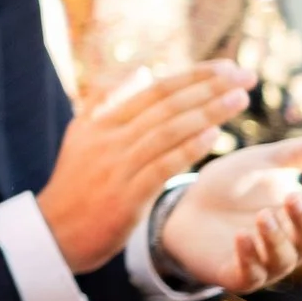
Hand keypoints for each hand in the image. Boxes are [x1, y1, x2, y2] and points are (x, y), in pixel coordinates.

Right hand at [39, 61, 251, 271]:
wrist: (55, 233)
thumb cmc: (75, 184)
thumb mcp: (80, 134)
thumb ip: (106, 100)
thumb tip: (142, 70)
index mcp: (102, 123)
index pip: (155, 90)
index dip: (193, 76)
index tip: (228, 67)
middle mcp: (110, 139)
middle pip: (166, 106)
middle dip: (209, 88)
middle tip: (246, 76)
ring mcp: (117, 167)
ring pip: (168, 131)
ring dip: (207, 112)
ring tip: (240, 98)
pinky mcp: (126, 197)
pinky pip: (161, 167)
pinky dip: (188, 148)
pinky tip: (214, 135)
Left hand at [165, 124, 301, 291]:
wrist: (185, 204)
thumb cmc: (236, 185)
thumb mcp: (273, 161)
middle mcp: (293, 246)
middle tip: (293, 197)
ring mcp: (265, 263)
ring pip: (283, 259)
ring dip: (276, 238)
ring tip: (263, 215)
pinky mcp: (235, 274)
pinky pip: (249, 274)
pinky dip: (248, 256)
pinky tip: (242, 237)